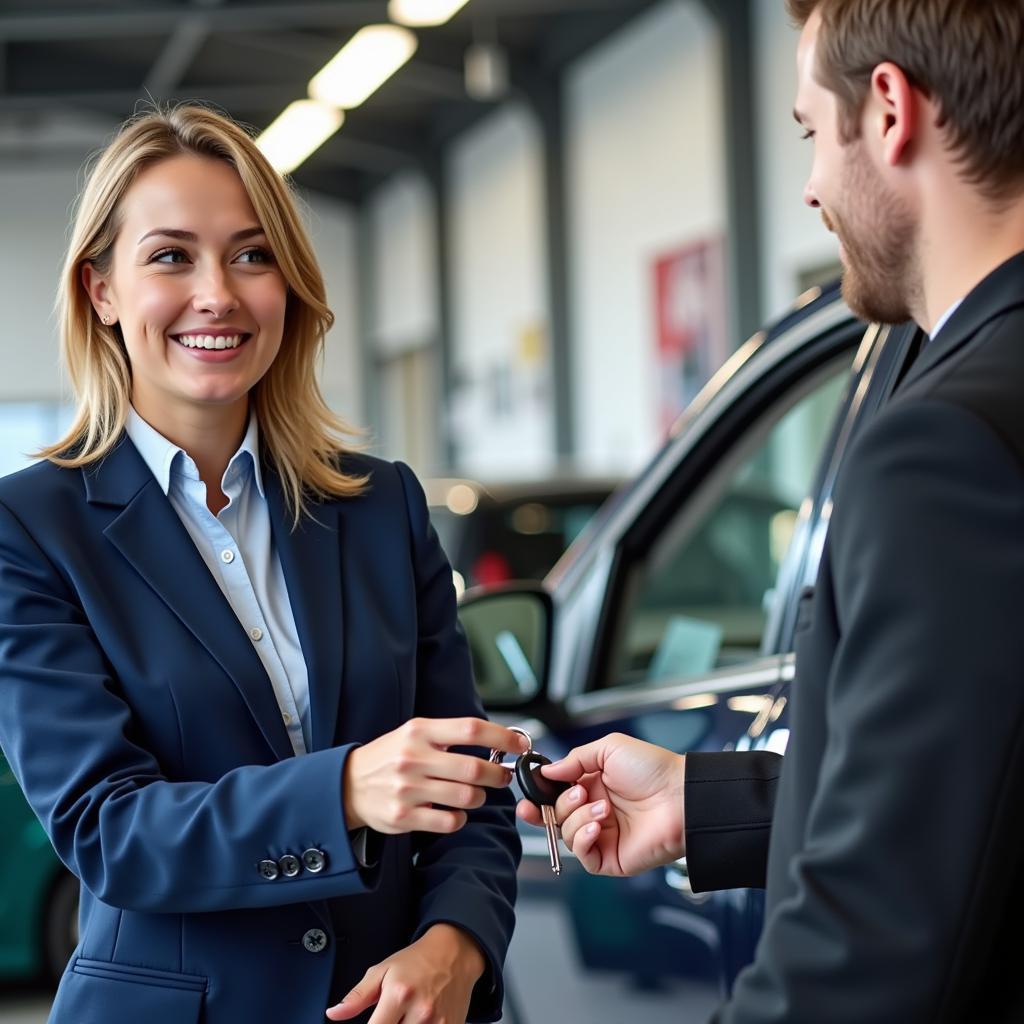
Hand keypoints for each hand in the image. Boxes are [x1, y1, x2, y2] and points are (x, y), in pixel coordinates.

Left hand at [326, 923, 483, 1022]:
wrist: (455, 953)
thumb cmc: (417, 961)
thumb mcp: (383, 970)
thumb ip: (357, 996)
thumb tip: (333, 1014)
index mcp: (399, 994)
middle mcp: (420, 1011)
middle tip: (391, 1016)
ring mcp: (439, 1023)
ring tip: (403, 1017)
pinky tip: (418, 1021)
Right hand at [344, 717, 529, 833]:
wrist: (347, 785)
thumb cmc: (390, 757)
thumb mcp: (414, 733)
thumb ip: (450, 736)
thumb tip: (497, 742)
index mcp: (419, 732)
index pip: (471, 730)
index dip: (502, 737)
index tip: (520, 744)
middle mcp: (413, 758)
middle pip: (474, 768)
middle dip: (498, 774)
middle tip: (503, 775)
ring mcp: (407, 789)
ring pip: (466, 797)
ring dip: (480, 797)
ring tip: (476, 793)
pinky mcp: (403, 816)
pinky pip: (449, 821)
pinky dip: (460, 818)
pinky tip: (455, 811)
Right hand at [517, 733, 684, 875]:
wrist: (680, 796)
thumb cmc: (653, 769)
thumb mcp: (609, 748)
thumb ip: (574, 759)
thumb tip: (547, 772)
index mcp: (592, 786)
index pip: (555, 796)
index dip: (539, 797)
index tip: (528, 795)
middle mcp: (595, 811)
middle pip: (555, 817)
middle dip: (556, 807)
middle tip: (575, 795)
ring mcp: (603, 836)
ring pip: (567, 835)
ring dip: (578, 819)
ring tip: (602, 807)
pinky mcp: (611, 858)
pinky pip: (584, 857)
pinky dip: (583, 840)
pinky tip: (596, 826)